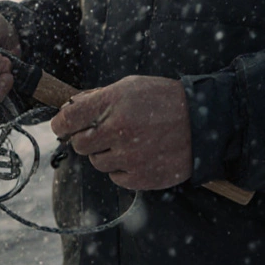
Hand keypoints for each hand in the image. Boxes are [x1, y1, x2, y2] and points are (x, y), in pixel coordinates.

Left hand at [49, 75, 192, 190]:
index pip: (68, 118)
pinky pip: (116, 177)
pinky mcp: (142, 177)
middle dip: (86, 139)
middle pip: (79, 145)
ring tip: (129, 142)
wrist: (204, 123)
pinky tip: (139, 155)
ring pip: (97, 162)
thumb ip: (98, 96)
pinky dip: (123, 169)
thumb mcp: (131, 86)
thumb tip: (70, 106)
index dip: (61, 124)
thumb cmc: (164, 101)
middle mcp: (119, 130)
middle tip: (103, 134)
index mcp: (113, 103)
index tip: (62, 127)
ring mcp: (130, 156)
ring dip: (106, 154)